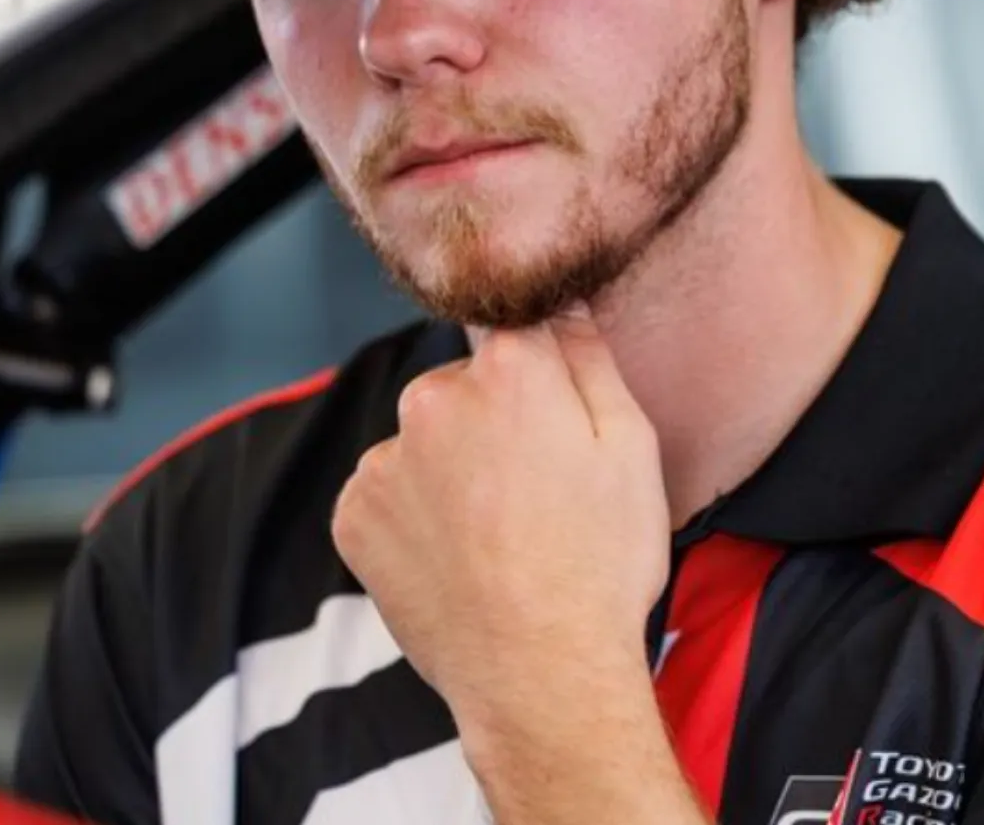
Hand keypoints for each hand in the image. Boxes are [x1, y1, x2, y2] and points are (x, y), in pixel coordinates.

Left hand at [330, 307, 670, 745]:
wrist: (542, 680)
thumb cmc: (600, 563)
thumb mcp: (630, 447)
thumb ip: (588, 357)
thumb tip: (560, 303)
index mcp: (507, 369)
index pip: (516, 332)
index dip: (540, 378)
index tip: (553, 425)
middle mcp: (431, 397)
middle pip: (462, 386)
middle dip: (490, 421)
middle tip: (531, 491)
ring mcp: (384, 458)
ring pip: (422, 441)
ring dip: (447, 468)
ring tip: (493, 535)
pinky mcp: (353, 513)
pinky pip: (386, 493)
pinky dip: (412, 515)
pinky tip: (454, 556)